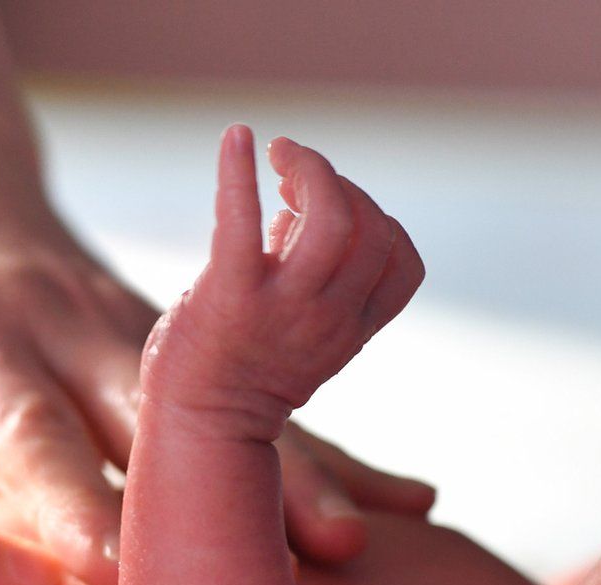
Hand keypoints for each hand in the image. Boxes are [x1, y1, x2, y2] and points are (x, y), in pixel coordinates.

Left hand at [0, 152, 432, 584]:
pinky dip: (342, 445)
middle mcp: (57, 326)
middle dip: (220, 493)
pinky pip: (269, 396)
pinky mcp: (178, 344)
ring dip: (300, 470)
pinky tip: (418, 507)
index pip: (19, 423)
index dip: (73, 492)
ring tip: (365, 547)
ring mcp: (131, 330)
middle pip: (150, 415)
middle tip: (292, 571)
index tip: (126, 567)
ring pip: (228, 401)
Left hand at [141, 129, 425, 444]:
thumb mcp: (300, 333)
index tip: (332, 215)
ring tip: (278, 159)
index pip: (404, 264)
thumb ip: (310, 276)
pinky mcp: (229, 296)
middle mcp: (328, 318)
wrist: (196, 430)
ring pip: (333, 218)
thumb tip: (293, 210)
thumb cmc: (238, 375)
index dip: (380, 222)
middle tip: (293, 176)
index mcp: (351, 329)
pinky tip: (237, 138)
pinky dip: (238, 170)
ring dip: (310, 170)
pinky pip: (243, 220)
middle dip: (340, 184)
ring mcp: (282, 308)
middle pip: (372, 230)